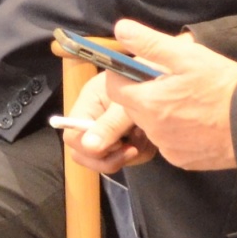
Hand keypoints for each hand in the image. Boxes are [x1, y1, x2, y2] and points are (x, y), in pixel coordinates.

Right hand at [63, 57, 156, 174]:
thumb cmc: (143, 84)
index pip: (72, 136)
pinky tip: (149, 137)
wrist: (164, 77)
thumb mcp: (127, 105)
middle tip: (133, 148)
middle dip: (110, 157)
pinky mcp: (124, 138)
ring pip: (107, 159)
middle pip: (84, 154)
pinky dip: (140, 152)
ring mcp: (108, 131)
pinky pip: (126, 158)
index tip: (117, 144)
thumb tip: (89, 147)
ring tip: (145, 136)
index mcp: (87, 106)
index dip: (90, 148)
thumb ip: (110, 125)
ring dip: (130, 154)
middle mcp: (93, 120)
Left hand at [104, 21, 236, 171]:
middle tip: (171, 81)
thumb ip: (149, 43)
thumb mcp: (187, 56)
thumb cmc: (222, 87)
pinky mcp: (184, 161)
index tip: (141, 67)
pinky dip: (175, 131)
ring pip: (151, 125)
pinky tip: (197, 121)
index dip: (123, 74)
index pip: (113, 87)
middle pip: (132, 107)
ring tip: (188, 100)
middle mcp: (152, 131)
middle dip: (144, 92)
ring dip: (160, 112)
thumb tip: (120, 30)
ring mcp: (168, 149)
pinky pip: (168, 142)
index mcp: (148, 103)